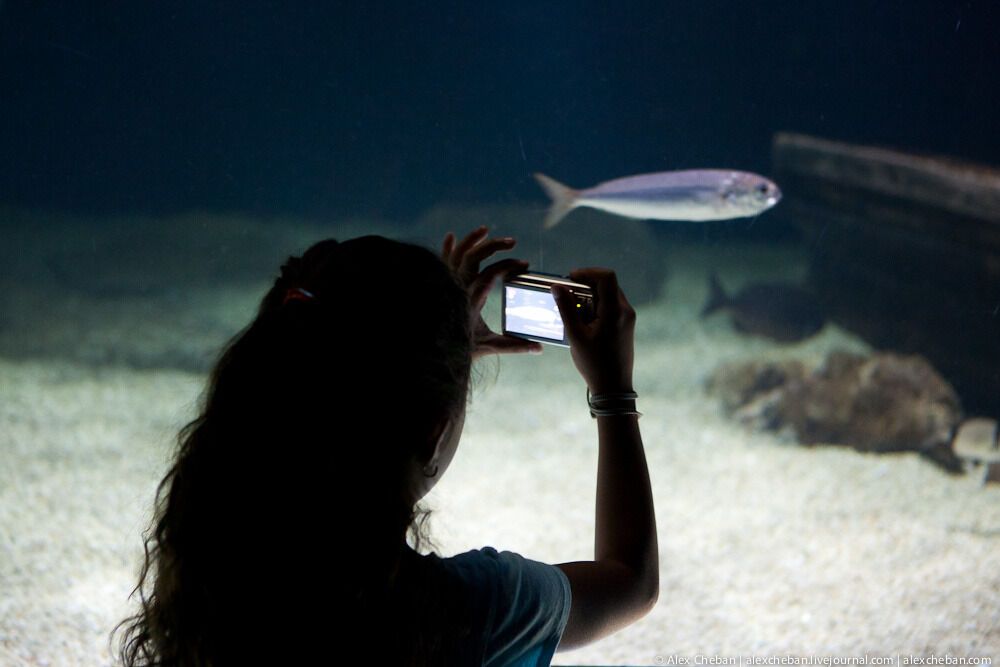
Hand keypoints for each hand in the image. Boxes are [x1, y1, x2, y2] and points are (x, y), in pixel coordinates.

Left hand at [442, 226, 542, 358]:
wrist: (433, 350)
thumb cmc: (461, 349)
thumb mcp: (490, 346)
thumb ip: (515, 345)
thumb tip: (538, 348)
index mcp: (471, 300)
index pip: (490, 273)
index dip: (507, 265)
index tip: (523, 264)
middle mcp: (457, 288)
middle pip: (473, 257)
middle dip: (493, 245)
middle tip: (511, 242)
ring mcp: (447, 284)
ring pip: (457, 255)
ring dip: (470, 240)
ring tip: (485, 230)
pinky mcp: (441, 285)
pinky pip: (442, 262)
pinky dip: (446, 249)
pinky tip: (451, 236)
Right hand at [552, 268, 635, 393]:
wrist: (614, 388)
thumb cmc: (594, 364)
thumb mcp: (575, 336)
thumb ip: (566, 308)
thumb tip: (557, 286)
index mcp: (615, 311)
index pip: (606, 277)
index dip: (587, 272)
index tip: (570, 278)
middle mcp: (625, 311)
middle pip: (607, 284)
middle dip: (586, 285)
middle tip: (567, 294)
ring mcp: (627, 318)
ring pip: (609, 295)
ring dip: (590, 296)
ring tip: (573, 310)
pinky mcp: (625, 326)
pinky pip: (611, 307)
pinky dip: (596, 307)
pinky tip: (583, 320)